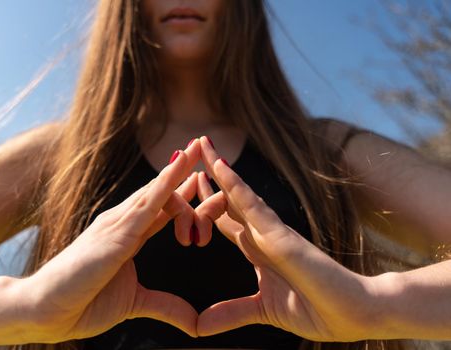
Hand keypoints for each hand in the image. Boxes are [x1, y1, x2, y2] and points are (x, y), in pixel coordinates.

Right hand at [16, 141, 202, 343]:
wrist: (47, 311)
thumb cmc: (82, 302)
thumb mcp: (136, 302)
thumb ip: (166, 306)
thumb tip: (194, 322)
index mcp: (129, 236)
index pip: (162, 209)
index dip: (184, 193)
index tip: (205, 181)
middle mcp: (123, 223)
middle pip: (161, 194)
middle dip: (185, 173)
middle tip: (206, 151)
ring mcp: (117, 224)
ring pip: (155, 192)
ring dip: (178, 169)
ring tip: (197, 148)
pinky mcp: (115, 234)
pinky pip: (145, 205)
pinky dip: (164, 185)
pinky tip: (179, 169)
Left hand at [194, 136, 380, 341]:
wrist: (353, 315)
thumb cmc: (317, 309)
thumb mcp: (261, 310)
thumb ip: (230, 313)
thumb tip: (198, 325)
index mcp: (257, 248)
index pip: (224, 218)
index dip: (205, 200)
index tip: (186, 184)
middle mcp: (261, 233)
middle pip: (228, 197)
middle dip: (208, 173)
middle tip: (189, 147)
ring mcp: (271, 231)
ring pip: (237, 193)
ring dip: (217, 167)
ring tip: (199, 143)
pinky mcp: (281, 236)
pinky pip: (252, 205)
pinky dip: (233, 185)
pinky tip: (218, 166)